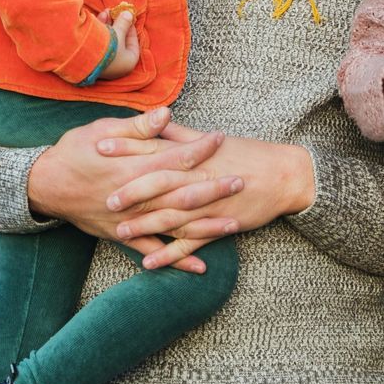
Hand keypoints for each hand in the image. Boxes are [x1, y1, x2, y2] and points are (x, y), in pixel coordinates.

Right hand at [24, 107, 238, 272]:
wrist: (44, 186)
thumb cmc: (73, 152)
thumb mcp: (101, 130)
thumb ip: (136, 126)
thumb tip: (166, 114)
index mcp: (132, 167)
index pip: (174, 156)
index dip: (200, 147)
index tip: (221, 139)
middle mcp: (135, 197)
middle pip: (181, 193)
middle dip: (213, 187)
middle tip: (241, 181)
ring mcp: (130, 220)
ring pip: (173, 226)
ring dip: (205, 225)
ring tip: (234, 224)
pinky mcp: (122, 235)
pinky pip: (154, 251)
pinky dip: (177, 259)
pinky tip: (201, 267)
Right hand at [95, 7, 140, 79]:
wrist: (82, 57)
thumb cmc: (107, 48)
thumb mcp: (118, 33)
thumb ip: (124, 23)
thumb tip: (129, 14)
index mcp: (129, 62)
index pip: (133, 44)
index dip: (131, 29)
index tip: (128, 17)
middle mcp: (117, 65)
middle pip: (120, 41)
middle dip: (117, 24)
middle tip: (115, 12)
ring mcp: (104, 63)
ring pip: (108, 41)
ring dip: (107, 25)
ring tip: (105, 12)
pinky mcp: (93, 60)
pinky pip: (99, 44)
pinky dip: (99, 32)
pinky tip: (98, 19)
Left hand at [106, 122, 316, 262]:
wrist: (284, 175)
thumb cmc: (247, 154)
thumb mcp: (212, 139)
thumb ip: (180, 134)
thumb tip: (156, 119)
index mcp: (194, 156)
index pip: (154, 149)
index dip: (127, 148)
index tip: (99, 146)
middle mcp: (197, 179)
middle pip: (159, 184)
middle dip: (130, 191)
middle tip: (104, 197)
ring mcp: (208, 205)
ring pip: (171, 217)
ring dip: (145, 225)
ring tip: (118, 232)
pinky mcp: (218, 226)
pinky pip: (190, 244)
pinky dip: (170, 255)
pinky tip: (149, 263)